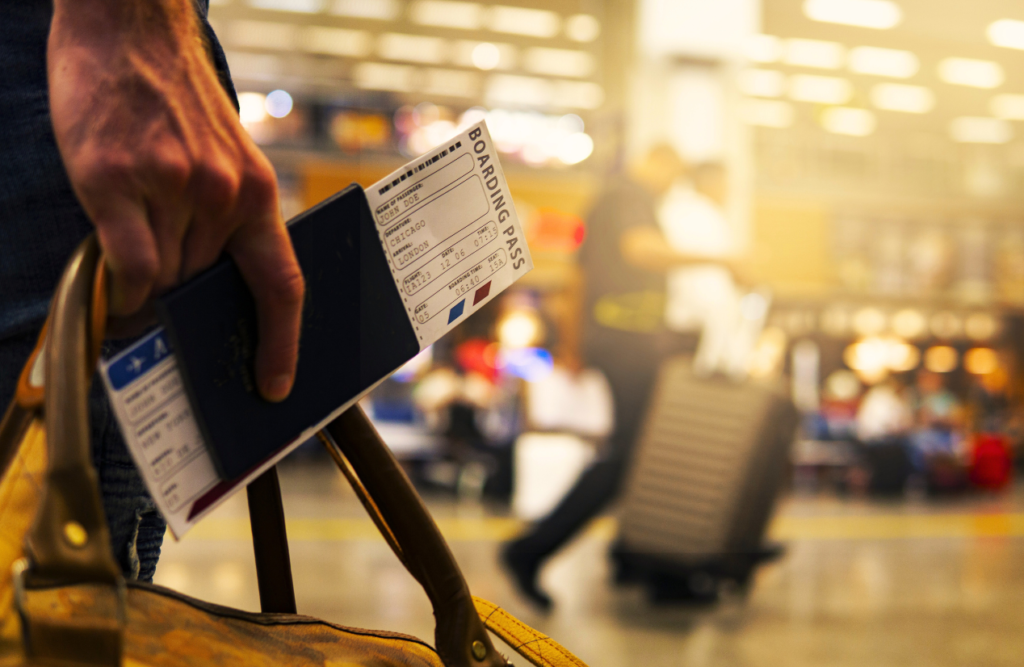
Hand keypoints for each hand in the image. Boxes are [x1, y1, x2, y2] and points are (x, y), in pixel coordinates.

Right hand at [48, 0, 303, 401]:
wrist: (130, 29)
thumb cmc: (176, 100)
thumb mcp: (225, 159)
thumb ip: (223, 220)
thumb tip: (204, 289)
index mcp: (257, 193)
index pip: (282, 285)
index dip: (282, 343)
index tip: (275, 384)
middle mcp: (221, 195)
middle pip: (203, 288)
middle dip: (184, 308)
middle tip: (165, 321)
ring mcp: (170, 188)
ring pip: (162, 281)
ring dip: (147, 293)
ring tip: (129, 280)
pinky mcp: (115, 180)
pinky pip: (127, 265)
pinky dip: (120, 286)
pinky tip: (113, 284)